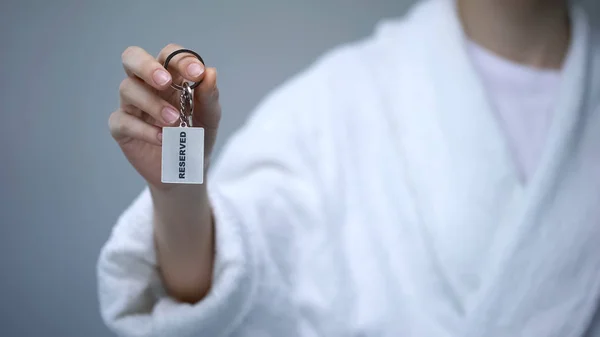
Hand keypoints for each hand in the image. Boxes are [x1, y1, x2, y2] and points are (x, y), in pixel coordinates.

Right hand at [109, 44, 220, 188]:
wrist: (188, 171)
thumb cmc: (197, 137)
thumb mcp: (209, 118)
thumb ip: (210, 97)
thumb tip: (210, 72)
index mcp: (170, 76)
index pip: (169, 55)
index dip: (181, 59)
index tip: (196, 73)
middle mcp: (147, 85)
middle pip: (132, 57)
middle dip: (147, 66)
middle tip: (164, 82)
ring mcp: (131, 105)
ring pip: (127, 88)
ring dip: (152, 103)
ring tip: (173, 121)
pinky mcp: (121, 128)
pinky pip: (123, 120)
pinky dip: (143, 129)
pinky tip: (162, 139)